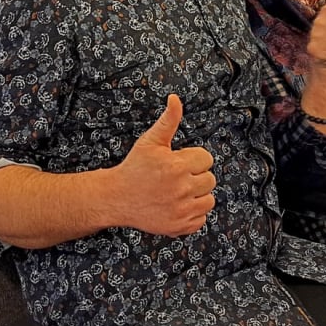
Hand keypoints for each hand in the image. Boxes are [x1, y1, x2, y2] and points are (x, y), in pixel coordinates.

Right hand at [110, 94, 215, 236]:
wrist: (116, 198)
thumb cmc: (134, 168)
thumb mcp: (150, 141)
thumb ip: (168, 119)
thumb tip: (175, 98)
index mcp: (177, 166)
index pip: (206, 159)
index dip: (193, 159)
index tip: (178, 162)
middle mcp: (182, 189)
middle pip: (210, 180)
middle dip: (196, 176)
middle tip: (175, 178)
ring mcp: (181, 210)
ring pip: (209, 200)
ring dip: (197, 196)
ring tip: (177, 191)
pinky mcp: (179, 226)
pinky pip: (202, 219)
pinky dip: (192, 214)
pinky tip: (176, 206)